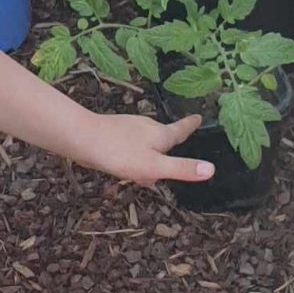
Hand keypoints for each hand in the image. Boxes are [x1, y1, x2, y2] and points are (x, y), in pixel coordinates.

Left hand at [81, 112, 213, 186]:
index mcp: (161, 135)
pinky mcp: (114, 133)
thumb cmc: (120, 153)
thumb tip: (211, 169)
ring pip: (145, 145)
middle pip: (163, 141)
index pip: (181, 130)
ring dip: (145, 159)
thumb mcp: (154, 166)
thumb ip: (181, 168)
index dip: (190, 125)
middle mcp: (147, 127)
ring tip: (135, 176)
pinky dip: (131, 157)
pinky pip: (130, 146)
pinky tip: (120, 166)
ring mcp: (129, 128)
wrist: (82, 138)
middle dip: (163, 156)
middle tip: (155, 174)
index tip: (198, 117)